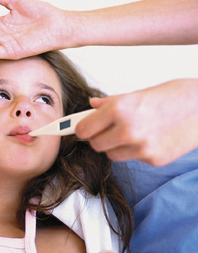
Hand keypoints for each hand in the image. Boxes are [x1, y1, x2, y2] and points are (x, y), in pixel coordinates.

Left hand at [76, 79, 197, 165]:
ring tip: (129, 132)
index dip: (81, 129)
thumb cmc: (173, 95)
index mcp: (120, 109)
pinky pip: (133, 158)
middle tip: (105, 129)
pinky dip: (134, 150)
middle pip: (95, 145)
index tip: (80, 128)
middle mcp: (128, 130)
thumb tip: (91, 106)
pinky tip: (148, 138)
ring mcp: (142, 148)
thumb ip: (111, 102)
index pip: (84, 129)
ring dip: (114, 146)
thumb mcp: (138, 93)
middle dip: (97, 137)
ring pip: (112, 155)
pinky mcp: (154, 160)